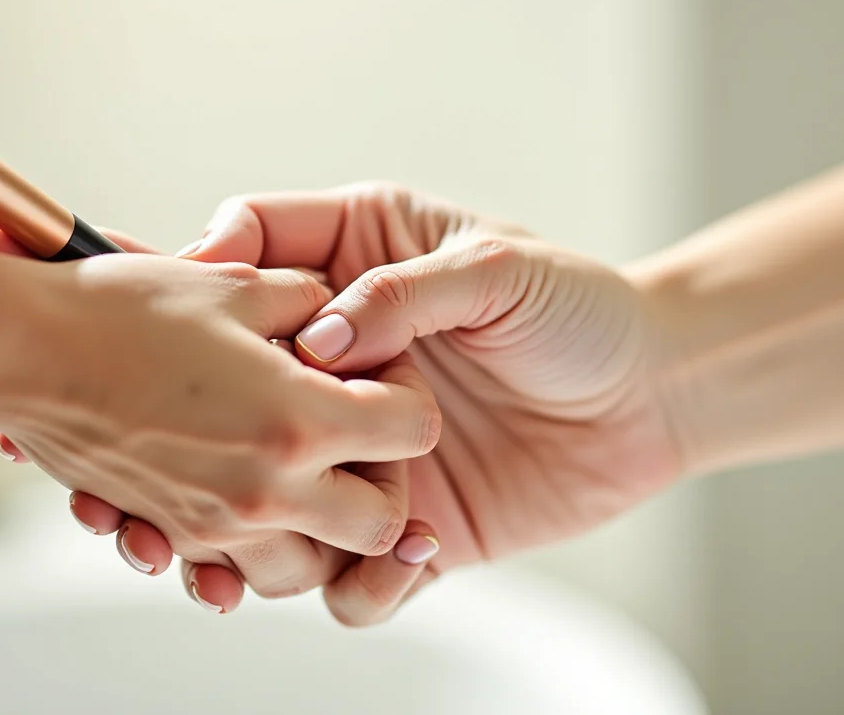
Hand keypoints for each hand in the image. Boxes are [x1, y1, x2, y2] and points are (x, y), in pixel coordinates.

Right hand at [0, 226, 443, 623]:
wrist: (16, 349)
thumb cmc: (126, 306)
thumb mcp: (241, 283)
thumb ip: (314, 299)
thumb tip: (339, 316)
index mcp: (300, 420)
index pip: (411, 430)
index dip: (405, 394)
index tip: (375, 370)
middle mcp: (269, 488)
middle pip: (380, 523)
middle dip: (384, 482)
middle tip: (352, 434)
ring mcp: (219, 523)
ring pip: (311, 565)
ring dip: (322, 525)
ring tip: (300, 466)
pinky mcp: (176, 531)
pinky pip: (236, 569)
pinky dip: (251, 545)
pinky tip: (243, 493)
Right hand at [77, 182, 685, 619]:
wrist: (651, 393)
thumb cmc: (577, 306)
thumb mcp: (492, 265)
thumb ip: (400, 292)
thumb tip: (317, 344)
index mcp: (355, 269)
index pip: (252, 260)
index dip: (212, 281)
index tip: (192, 312)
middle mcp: (344, 366)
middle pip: (239, 393)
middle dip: (207, 430)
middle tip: (196, 460)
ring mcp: (365, 448)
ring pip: (272, 498)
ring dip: (262, 533)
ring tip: (276, 540)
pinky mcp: (404, 521)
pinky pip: (350, 573)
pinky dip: (357, 584)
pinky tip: (399, 563)